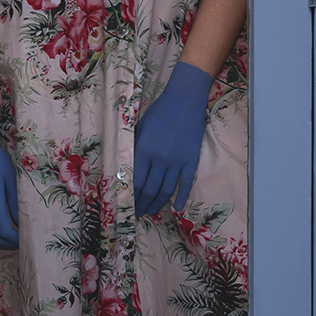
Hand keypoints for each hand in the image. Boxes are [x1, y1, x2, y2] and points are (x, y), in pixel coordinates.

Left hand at [133, 63, 213, 219]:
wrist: (184, 101)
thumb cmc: (159, 111)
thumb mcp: (140, 128)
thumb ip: (134, 148)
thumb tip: (125, 166)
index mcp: (143, 151)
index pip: (135, 182)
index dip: (131, 197)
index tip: (127, 205)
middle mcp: (159, 160)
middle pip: (149, 189)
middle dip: (143, 204)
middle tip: (139, 214)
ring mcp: (177, 161)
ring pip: (166, 190)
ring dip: (158, 204)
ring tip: (152, 212)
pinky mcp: (190, 160)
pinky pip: (186, 183)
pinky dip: (182, 198)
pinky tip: (177, 209)